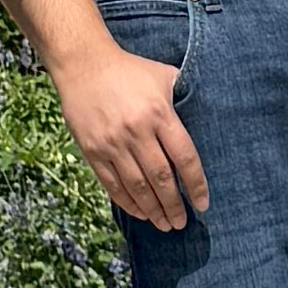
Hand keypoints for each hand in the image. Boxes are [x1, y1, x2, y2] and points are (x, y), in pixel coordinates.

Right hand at [47, 35, 214, 230]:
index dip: (196, 185)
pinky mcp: (93, 150)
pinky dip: (128, 203)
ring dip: (153, 210)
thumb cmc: (128, 70)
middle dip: (174, 206)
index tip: (202, 204)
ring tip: (164, 224)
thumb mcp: (162, 75)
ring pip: (138, 187)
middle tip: (181, 222)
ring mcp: (113, 143)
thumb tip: (205, 116)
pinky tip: (140, 213)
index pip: (184, 157)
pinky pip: (113, 184)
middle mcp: (137, 131)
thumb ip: (183, 97)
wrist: (82, 63)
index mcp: (159, 113)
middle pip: (162, 179)